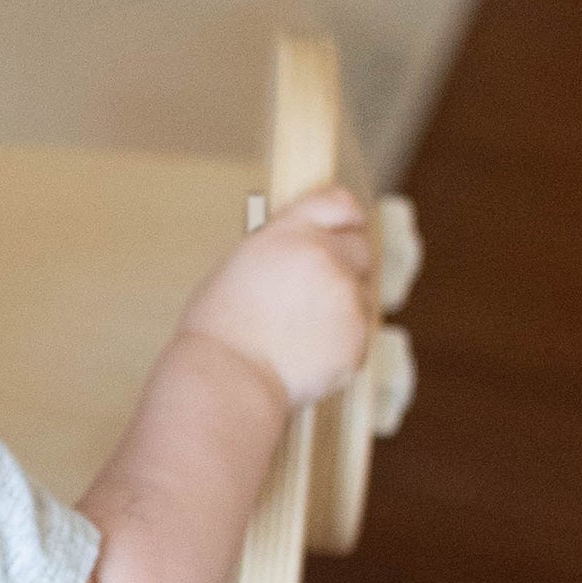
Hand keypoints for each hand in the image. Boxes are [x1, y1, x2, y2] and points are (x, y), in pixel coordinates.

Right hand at [175, 185, 373, 407]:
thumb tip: (305, 252)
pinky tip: (306, 350)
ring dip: (342, 303)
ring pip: (362, 291)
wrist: (228, 379)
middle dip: (344, 262)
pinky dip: (341, 339)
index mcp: (291, 234)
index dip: (342, 216)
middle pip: (360, 246)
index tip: (344, 224)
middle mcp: (326, 258)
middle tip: (315, 289)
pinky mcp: (359, 336)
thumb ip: (282, 250)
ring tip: (300, 329)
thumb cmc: (218, 330)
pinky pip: (359, 330)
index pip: (338, 203)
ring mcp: (347, 298)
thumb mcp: (240, 265)